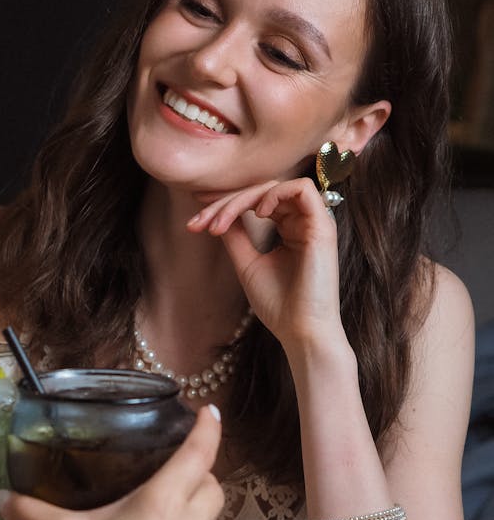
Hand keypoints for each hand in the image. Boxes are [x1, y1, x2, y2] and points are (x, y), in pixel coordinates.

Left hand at [188, 178, 342, 347]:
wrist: (300, 332)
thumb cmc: (278, 305)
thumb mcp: (247, 263)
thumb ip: (236, 235)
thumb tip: (218, 212)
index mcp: (289, 229)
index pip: (255, 201)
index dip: (224, 203)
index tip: (195, 219)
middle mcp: (303, 222)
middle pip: (261, 191)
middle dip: (225, 201)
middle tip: (200, 222)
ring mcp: (315, 222)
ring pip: (276, 186)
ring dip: (242, 199)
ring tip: (220, 224)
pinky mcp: (323, 227)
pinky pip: (302, 189)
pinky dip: (274, 195)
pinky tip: (256, 214)